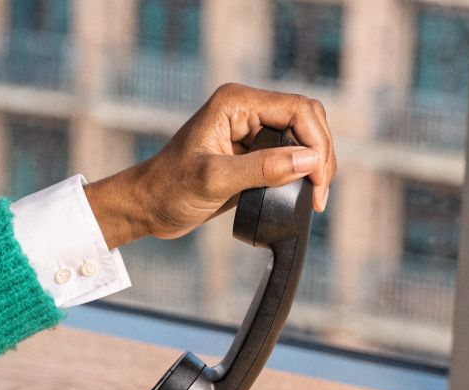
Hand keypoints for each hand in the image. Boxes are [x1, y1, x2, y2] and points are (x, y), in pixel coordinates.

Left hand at [85, 83, 335, 249]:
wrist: (147, 207)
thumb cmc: (169, 189)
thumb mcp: (215, 180)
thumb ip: (262, 169)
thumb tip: (309, 162)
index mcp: (236, 103)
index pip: (297, 109)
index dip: (316, 142)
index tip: (318, 180)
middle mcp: (247, 109)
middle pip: (307, 119)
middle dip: (321, 154)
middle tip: (320, 194)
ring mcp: (250, 130)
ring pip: (303, 137)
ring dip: (315, 165)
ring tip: (315, 198)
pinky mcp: (252, 152)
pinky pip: (290, 156)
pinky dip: (302, 174)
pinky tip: (302, 195)